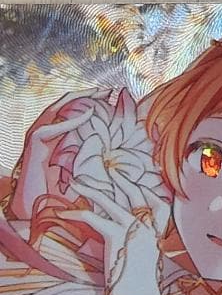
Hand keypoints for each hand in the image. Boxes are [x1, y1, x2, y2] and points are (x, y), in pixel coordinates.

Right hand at [7, 91, 100, 220]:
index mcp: (55, 135)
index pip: (71, 110)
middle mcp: (45, 131)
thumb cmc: (59, 191)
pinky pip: (52, 127)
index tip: (110, 95)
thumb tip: (114, 153)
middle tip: (107, 90)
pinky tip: (90, 114)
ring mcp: (38, 135)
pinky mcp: (34, 142)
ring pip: (57, 109)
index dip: (89, 101)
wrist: (36, 204)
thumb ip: (93, 157)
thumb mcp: (82, 169)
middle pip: (64, 105)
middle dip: (86, 94)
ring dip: (79, 99)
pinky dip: (71, 120)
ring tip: (99, 93)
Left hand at [60, 179, 168, 294]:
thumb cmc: (139, 290)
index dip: (149, 193)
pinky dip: (76, 214)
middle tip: (110, 171)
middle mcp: (148, 229)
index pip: (160, 206)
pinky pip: (93, 218)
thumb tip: (123, 242)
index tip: (138, 185)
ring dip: (92, 190)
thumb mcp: (143, 265)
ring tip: (78, 183)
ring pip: (111, 201)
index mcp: (157, 236)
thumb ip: (137, 249)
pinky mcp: (116, 236)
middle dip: (123, 181)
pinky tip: (64, 213)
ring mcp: (133, 230)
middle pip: (136, 196)